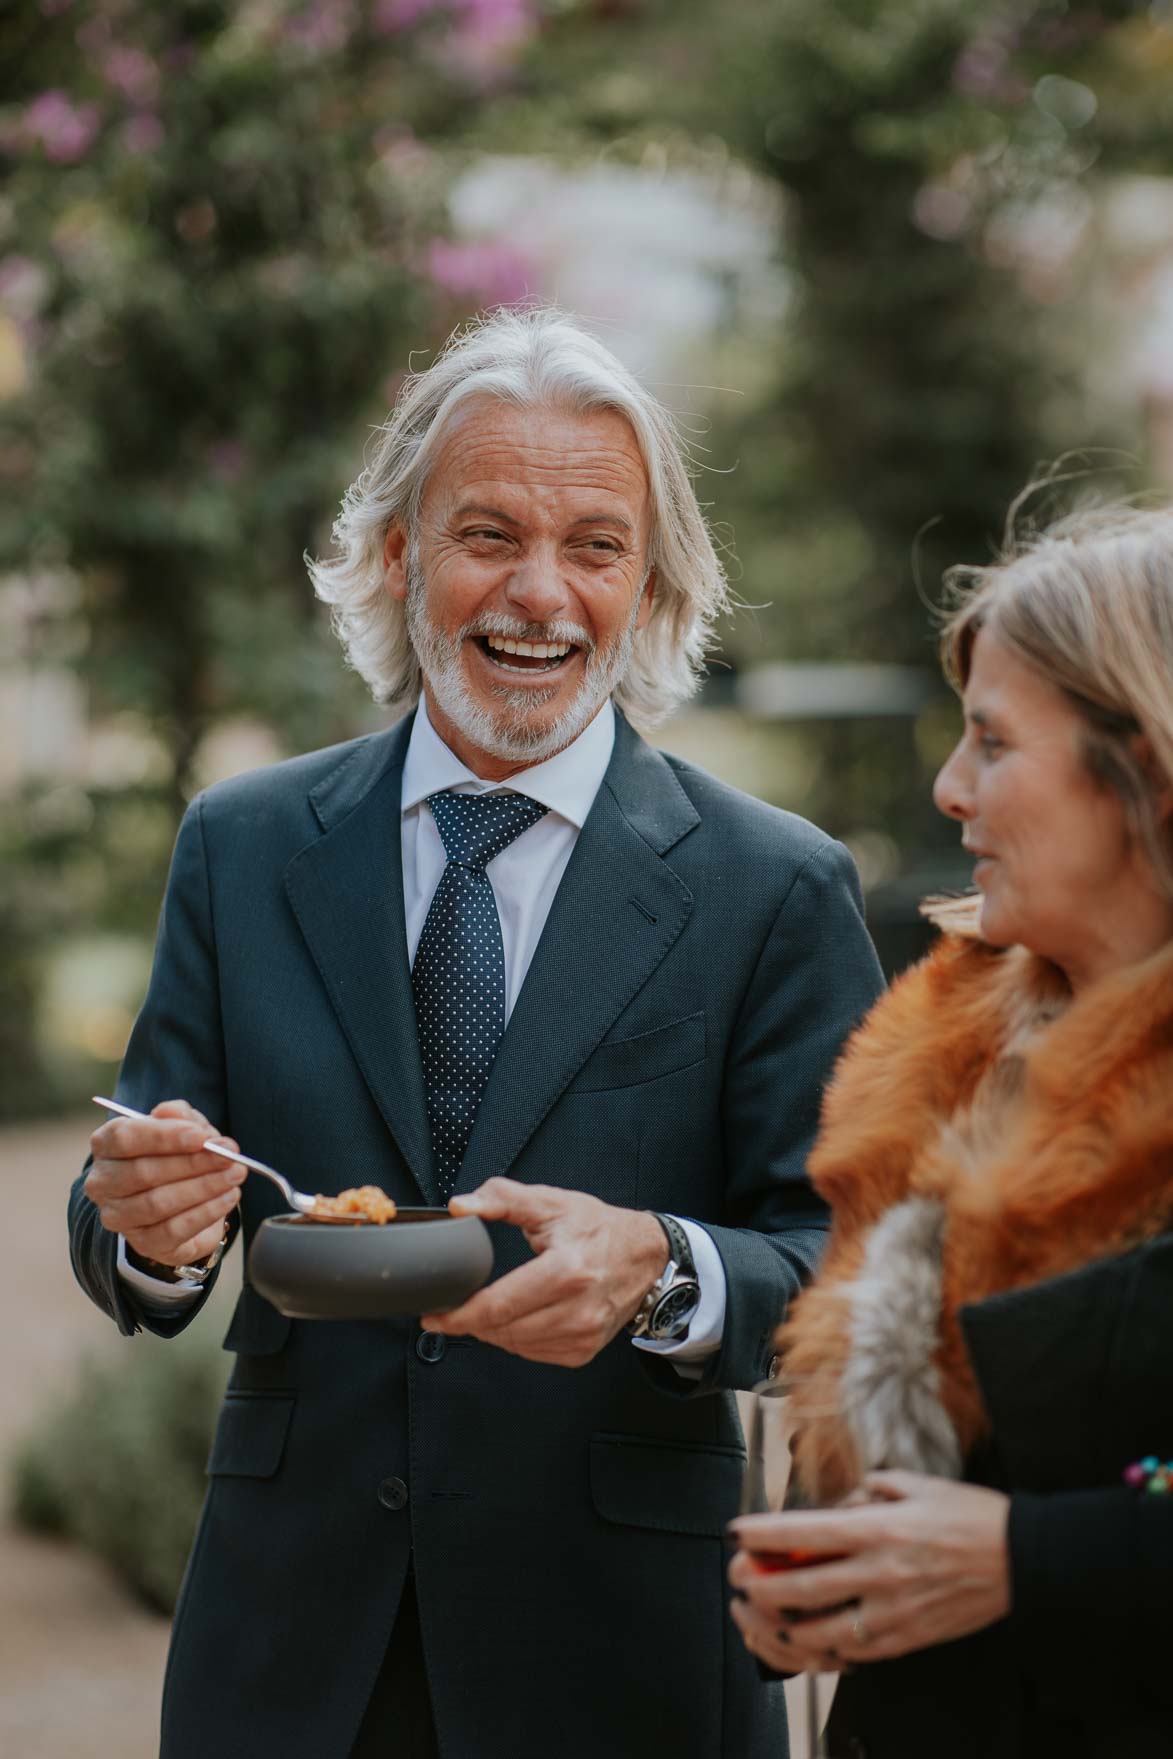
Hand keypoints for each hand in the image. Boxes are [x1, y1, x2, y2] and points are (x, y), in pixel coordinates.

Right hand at [86, 1099, 243, 1269]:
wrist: (183, 1200)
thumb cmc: (178, 1156)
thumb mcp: (183, 1128)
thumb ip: (179, 1116)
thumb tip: (173, 1111)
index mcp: (106, 1146)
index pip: (124, 1138)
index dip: (164, 1137)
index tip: (201, 1137)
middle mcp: (103, 1182)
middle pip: (142, 1172)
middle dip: (192, 1163)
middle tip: (228, 1156)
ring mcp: (118, 1216)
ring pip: (158, 1203)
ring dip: (203, 1187)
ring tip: (234, 1175)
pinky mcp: (142, 1243)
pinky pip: (173, 1230)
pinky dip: (205, 1212)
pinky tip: (228, 1197)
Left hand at [420, 1178, 667, 1365]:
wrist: (644, 1254)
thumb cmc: (597, 1227)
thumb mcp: (549, 1202)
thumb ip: (500, 1198)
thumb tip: (460, 1206)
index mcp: (567, 1271)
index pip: (499, 1305)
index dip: (460, 1315)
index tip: (435, 1315)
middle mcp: (578, 1309)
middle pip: (503, 1330)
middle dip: (471, 1322)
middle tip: (455, 1309)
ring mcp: (584, 1334)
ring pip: (516, 1346)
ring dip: (491, 1332)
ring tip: (485, 1310)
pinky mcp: (585, 1350)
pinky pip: (535, 1354)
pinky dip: (516, 1340)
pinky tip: (515, 1319)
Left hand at [727, 1472, 1010, 1672]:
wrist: (1020, 1559)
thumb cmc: (970, 1518)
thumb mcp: (914, 1484)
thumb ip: (868, 1492)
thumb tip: (837, 1507)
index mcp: (878, 1529)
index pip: (804, 1532)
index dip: (761, 1535)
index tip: (736, 1533)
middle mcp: (879, 1573)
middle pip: (800, 1589)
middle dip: (757, 1585)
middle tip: (737, 1578)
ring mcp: (892, 1613)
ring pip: (819, 1633)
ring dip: (780, 1628)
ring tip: (759, 1616)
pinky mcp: (906, 1640)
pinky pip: (853, 1654)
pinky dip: (823, 1650)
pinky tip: (806, 1642)